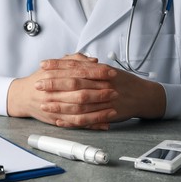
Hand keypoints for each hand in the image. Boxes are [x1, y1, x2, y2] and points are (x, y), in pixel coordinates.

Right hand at [7, 54, 117, 129]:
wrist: (22, 97)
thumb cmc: (40, 80)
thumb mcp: (54, 65)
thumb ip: (74, 60)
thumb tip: (93, 60)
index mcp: (53, 75)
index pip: (79, 72)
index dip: (96, 73)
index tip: (111, 73)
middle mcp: (53, 92)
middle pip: (80, 93)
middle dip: (99, 93)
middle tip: (114, 91)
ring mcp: (55, 107)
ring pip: (79, 111)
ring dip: (98, 111)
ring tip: (113, 109)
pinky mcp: (57, 120)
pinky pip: (76, 124)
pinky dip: (91, 125)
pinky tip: (104, 124)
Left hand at [38, 58, 165, 126]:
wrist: (142, 95)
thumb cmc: (123, 82)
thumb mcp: (107, 69)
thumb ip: (88, 66)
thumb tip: (71, 60)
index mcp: (100, 71)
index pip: (75, 65)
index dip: (58, 65)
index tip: (43, 64)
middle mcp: (101, 84)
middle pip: (73, 83)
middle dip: (54, 83)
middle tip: (38, 84)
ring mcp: (103, 100)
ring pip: (77, 103)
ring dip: (59, 104)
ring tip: (44, 104)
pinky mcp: (105, 114)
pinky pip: (86, 119)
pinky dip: (71, 121)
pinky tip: (60, 121)